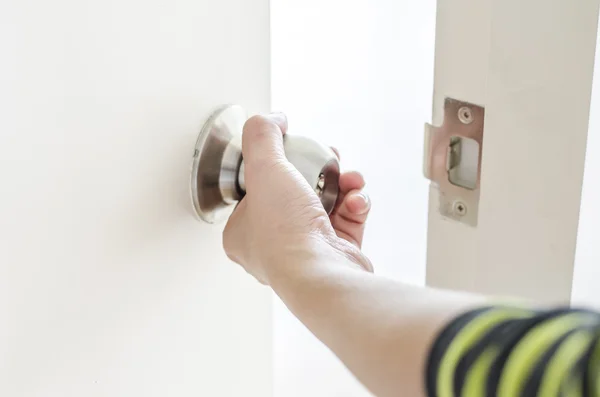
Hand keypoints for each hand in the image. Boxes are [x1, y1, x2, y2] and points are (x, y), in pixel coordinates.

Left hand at [223, 112, 372, 284]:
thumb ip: (261, 134)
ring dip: (343, 184)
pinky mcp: (336, 254)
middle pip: (296, 193)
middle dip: (319, 170)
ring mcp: (306, 251)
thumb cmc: (285, 232)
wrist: (323, 272)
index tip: (295, 149)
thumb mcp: (263, 167)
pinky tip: (358, 201)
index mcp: (243, 232)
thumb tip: (273, 118)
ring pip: (326, 204)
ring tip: (350, 178)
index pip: (257, 189)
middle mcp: (272, 245)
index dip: (278, 164)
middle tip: (330, 157)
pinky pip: (348, 220)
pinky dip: (356, 206)